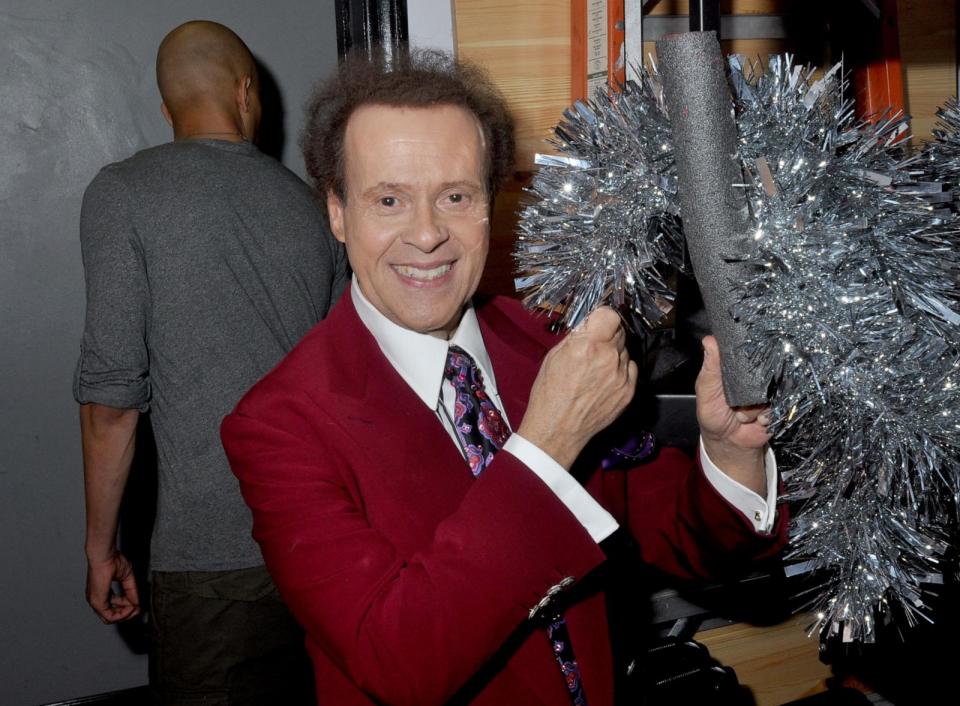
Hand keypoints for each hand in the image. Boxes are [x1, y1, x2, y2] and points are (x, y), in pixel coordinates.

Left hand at [86, 549, 139, 622]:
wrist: (104, 555)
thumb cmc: (112, 560)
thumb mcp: (127, 577)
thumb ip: (131, 591)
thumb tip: (137, 602)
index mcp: (101, 593)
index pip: (113, 607)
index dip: (127, 607)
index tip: (137, 604)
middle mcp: (96, 599)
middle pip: (111, 616)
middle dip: (126, 614)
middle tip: (137, 609)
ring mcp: (95, 601)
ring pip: (110, 618)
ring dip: (125, 614)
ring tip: (135, 607)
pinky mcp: (97, 602)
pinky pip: (110, 616)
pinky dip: (122, 614)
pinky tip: (131, 607)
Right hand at [519, 307, 637, 468]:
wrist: (557, 430)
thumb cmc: (550, 395)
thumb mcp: (554, 357)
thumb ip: (576, 337)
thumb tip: (588, 324)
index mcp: (588, 346)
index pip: (610, 314)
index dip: (602, 317)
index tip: (597, 322)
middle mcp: (608, 358)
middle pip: (619, 331)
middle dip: (606, 335)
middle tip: (592, 347)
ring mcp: (621, 376)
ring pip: (624, 351)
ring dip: (613, 354)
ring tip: (595, 369)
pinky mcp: (628, 391)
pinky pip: (630, 370)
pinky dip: (620, 371)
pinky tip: (603, 380)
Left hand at [695, 335, 768, 493]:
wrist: (731, 444)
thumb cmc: (713, 416)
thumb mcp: (706, 391)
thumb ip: (710, 368)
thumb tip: (709, 340)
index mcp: (733, 369)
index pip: (743, 350)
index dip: (744, 351)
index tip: (743, 357)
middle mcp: (751, 377)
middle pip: (761, 369)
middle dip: (748, 387)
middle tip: (734, 403)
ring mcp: (765, 391)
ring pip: (767, 390)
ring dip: (753, 407)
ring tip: (741, 415)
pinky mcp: (776, 405)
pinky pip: (776, 406)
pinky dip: (764, 415)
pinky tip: (755, 421)